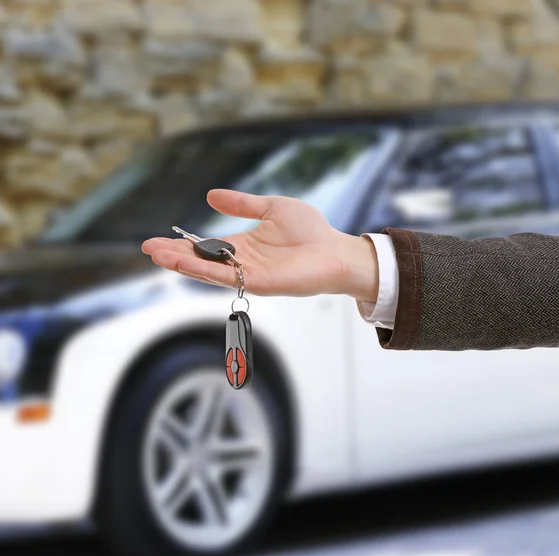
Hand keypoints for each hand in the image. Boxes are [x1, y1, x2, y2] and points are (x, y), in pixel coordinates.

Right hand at [141, 189, 378, 301]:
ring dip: (182, 264)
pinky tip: (185, 263)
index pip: (206, 246)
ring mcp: (248, 275)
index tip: (158, 240)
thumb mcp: (271, 208)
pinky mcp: (258, 283)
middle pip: (201, 260)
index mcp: (243, 246)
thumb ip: (242, 204)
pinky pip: (226, 277)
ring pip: (209, 271)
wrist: (336, 250)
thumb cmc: (311, 231)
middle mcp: (241, 263)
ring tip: (157, 256)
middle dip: (174, 256)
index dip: (183, 244)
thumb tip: (210, 195)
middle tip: (147, 249)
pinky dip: (204, 271)